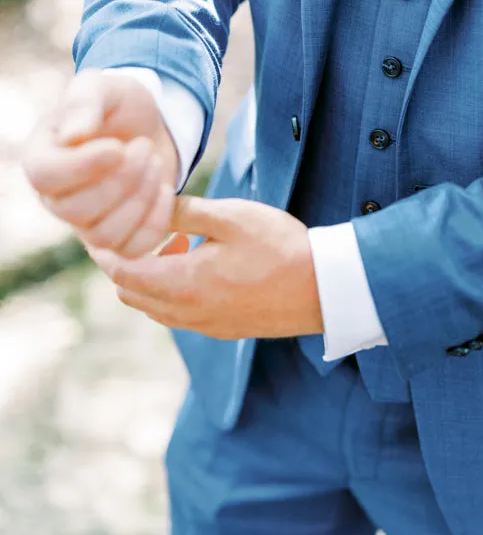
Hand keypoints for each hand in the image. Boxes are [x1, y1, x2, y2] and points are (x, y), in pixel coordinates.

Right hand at [23, 69, 179, 257]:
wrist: (150, 125)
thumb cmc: (119, 105)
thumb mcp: (102, 86)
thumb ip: (84, 101)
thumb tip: (73, 135)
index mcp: (42, 158)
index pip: (46, 178)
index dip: (84, 167)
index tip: (118, 146)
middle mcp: (57, 198)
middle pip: (77, 212)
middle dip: (122, 180)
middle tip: (144, 148)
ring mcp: (86, 224)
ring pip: (105, 236)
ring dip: (141, 200)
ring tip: (155, 163)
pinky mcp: (120, 238)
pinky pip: (134, 250)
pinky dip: (157, 221)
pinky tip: (166, 189)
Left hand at [90, 195, 324, 339]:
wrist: (325, 289)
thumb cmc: (281, 247)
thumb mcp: (231, 216)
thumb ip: (185, 211)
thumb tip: (151, 205)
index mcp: (182, 284)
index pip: (121, 272)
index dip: (105, 250)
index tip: (105, 228)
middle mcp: (187, 312)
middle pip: (130, 294)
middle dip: (125, 263)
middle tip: (140, 231)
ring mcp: (205, 325)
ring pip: (154, 308)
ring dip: (150, 279)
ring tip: (176, 245)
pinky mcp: (223, 329)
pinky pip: (178, 316)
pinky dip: (172, 293)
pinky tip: (198, 266)